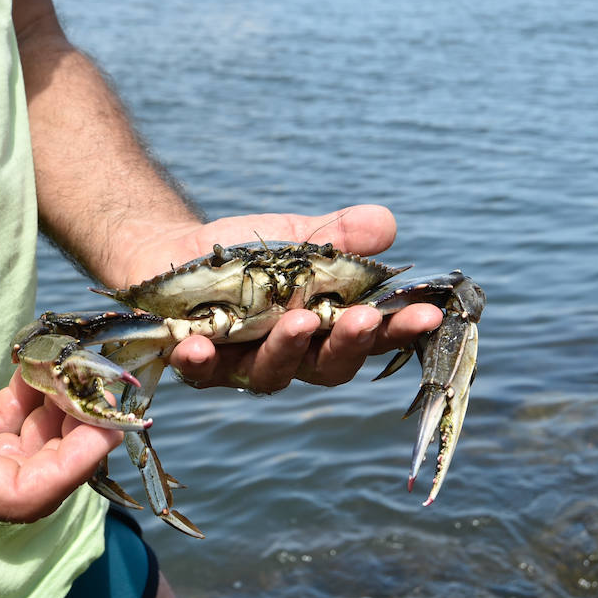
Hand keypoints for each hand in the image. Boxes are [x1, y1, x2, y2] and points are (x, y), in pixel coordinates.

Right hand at [0, 327, 121, 520]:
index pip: (20, 497)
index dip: (70, 468)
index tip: (105, 428)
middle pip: (36, 480)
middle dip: (77, 439)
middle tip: (103, 388)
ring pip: (28, 456)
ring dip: (59, 420)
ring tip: (75, 370)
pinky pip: (8, 434)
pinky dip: (32, 406)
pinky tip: (36, 371)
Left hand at [115, 204, 443, 392]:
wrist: (170, 254)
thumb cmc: (246, 255)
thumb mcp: (297, 238)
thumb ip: (340, 237)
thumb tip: (386, 224)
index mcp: (325, 332)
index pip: (371, 337)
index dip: (399, 331)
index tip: (427, 315)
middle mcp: (290, 359)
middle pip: (327, 366)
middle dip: (347, 343)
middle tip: (359, 320)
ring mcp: (242, 366)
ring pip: (270, 372)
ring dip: (286, 350)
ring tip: (297, 322)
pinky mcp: (195, 364)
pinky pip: (200, 372)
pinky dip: (201, 362)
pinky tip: (197, 347)